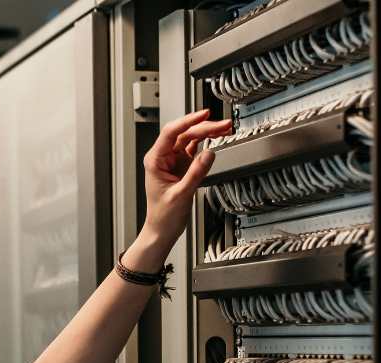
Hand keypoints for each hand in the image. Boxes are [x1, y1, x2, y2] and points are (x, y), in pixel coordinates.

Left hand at [138, 109, 231, 251]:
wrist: (162, 230)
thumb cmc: (163, 216)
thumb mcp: (181, 194)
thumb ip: (195, 173)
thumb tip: (209, 154)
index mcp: (155, 160)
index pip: (171, 132)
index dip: (188, 121)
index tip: (203, 114)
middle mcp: (163, 157)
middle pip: (185, 133)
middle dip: (205, 127)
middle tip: (224, 125)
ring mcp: (174, 161)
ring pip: (191, 139)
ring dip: (208, 133)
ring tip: (225, 129)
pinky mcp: (183, 167)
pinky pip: (195, 149)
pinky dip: (207, 143)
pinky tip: (217, 138)